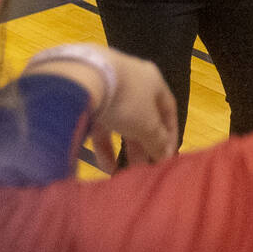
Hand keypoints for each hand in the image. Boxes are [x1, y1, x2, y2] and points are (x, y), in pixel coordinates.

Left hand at [93, 49, 178, 168]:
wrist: (83, 77)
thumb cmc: (126, 100)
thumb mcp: (147, 124)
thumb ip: (158, 141)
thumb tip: (165, 155)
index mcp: (154, 81)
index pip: (168, 110)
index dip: (169, 135)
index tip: (166, 158)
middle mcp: (134, 81)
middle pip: (143, 118)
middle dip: (143, 147)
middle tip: (142, 170)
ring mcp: (110, 87)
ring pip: (121, 122)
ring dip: (123, 150)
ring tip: (121, 174)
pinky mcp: (88, 95)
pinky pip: (101, 122)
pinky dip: (104, 144)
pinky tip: (104, 166)